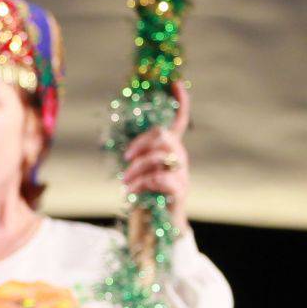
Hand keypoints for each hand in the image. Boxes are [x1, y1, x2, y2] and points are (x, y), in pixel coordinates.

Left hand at [123, 81, 191, 218]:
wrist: (159, 224)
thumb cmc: (147, 193)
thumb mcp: (141, 170)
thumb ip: (139, 155)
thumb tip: (124, 147)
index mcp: (171, 148)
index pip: (179, 121)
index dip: (180, 102)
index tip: (175, 83)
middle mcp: (180, 157)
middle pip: (162, 136)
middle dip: (139, 144)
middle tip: (125, 159)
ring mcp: (182, 173)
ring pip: (158, 157)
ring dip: (135, 169)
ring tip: (124, 183)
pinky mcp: (179, 190)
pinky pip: (158, 179)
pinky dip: (140, 185)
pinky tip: (131, 193)